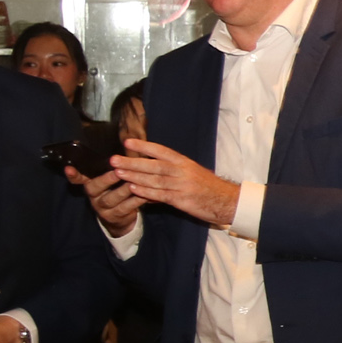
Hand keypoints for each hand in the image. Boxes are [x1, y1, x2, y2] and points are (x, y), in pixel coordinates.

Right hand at [66, 163, 146, 237]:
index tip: (69, 168)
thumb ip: (115, 165)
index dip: (73, 174)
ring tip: (132, 182)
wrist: (122, 216)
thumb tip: (126, 142)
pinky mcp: (115, 217)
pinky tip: (144, 195)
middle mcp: (93, 195)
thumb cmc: (119, 188)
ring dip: (123, 190)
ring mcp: (102, 208)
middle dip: (106, 179)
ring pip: (111, 199)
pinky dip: (135, 201)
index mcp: (91, 183)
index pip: (78, 178)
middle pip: (95, 187)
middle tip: (117, 171)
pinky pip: (125, 208)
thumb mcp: (113, 176)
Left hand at [111, 139, 239, 227]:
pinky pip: (161, 195)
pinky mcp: (182, 200)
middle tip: (114, 159)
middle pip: (154, 165)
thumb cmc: (208, 187)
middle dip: (132, 162)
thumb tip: (151, 169)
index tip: (127, 142)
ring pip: (154, 180)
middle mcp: (183, 172)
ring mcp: (182, 186)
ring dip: (135, 176)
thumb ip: (172, 170)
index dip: (144, 146)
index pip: (161, 151)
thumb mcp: (192, 173)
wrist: (227, 201)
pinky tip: (133, 189)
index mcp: (185, 162)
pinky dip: (146, 192)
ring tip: (118, 173)